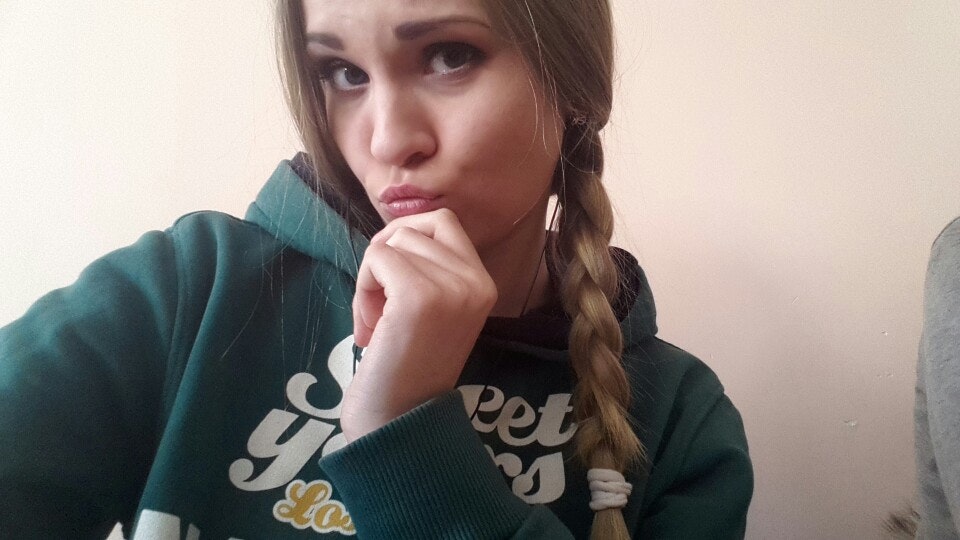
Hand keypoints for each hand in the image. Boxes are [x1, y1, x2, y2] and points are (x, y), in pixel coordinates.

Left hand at [342, 208, 497, 441]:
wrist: (400, 421)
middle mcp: (476, 282)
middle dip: (384, 258)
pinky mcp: (419, 296)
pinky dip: (362, 288)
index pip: (443, 222)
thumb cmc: (407, 368)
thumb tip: (395, 229)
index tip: (391, 280)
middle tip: (379, 303)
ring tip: (376, 322)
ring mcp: (451, 288)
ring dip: (370, 279)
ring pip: (391, 242)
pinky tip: (369, 329)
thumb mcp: (434, 309)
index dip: (405, 240)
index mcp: (484, 283)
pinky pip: (377, 258)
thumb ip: (428, 270)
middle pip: (414, 228)